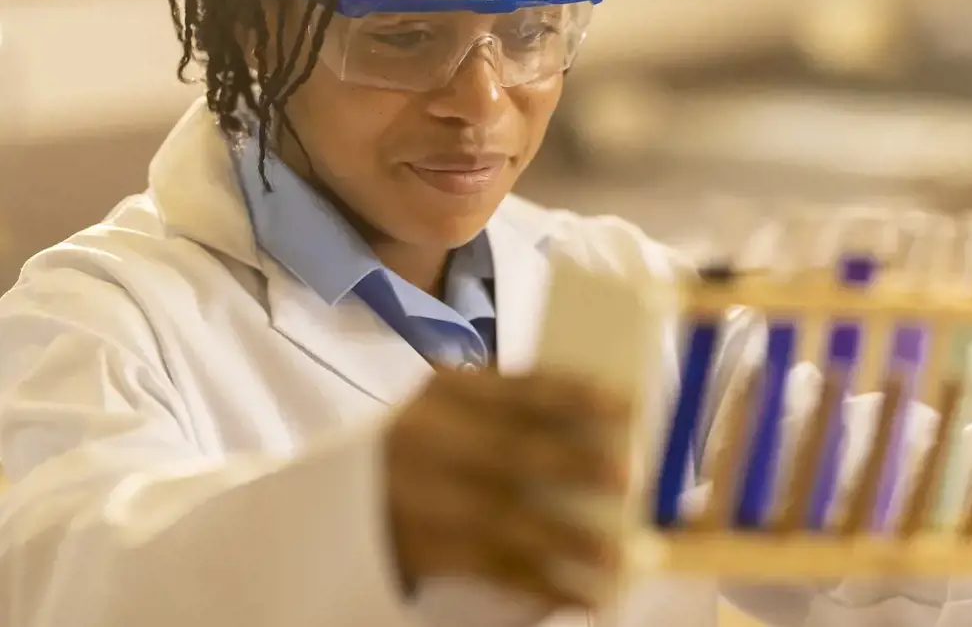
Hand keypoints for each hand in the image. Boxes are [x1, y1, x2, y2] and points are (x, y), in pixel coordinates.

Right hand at [382, 368, 632, 609]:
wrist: (332, 502)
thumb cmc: (427, 448)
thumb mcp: (454, 412)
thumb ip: (511, 413)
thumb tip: (606, 431)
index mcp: (445, 392)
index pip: (520, 388)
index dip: (577, 394)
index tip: (630, 403)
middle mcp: (426, 438)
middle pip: (511, 452)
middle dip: (574, 463)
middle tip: (631, 475)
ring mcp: (417, 497)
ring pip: (502, 519)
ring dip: (567, 539)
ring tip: (620, 554)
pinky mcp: (416, 550)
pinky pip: (488, 568)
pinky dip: (541, 581)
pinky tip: (584, 592)